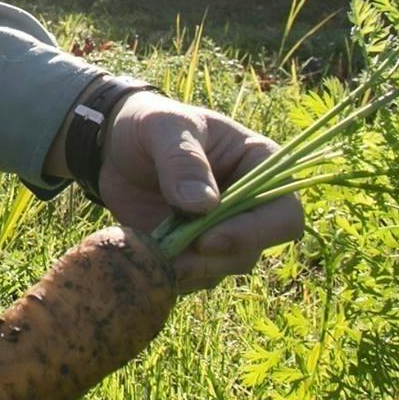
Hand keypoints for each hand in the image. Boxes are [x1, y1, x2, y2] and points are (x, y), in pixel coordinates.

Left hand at [95, 93, 301, 293]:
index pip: (284, 212)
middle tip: (173, 255)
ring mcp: (223, 228)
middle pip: (255, 248)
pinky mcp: (194, 248)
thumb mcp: (164, 126)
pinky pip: (195, 275)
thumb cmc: (150, 124)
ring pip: (225, 267)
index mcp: (259, 165)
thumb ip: (183, 159)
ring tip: (154, 256)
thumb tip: (204, 205)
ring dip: (192, 269)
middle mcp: (250, 203)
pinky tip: (147, 259)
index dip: (255, 231)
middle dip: (216, 257)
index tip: (208, 238)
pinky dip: (173, 274)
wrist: (114, 144)